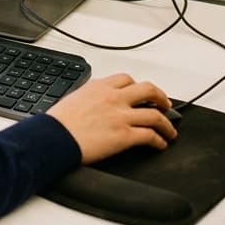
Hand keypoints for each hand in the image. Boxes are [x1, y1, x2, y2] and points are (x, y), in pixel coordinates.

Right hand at [47, 73, 177, 163]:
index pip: (126, 79)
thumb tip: (95, 101)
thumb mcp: (74, 98)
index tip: (142, 92)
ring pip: (155, 115)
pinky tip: (160, 144)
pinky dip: (159, 141)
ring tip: (169, 130)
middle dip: (161, 97)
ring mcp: (121, 116)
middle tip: (165, 104)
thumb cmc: (59, 121)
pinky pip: (150, 136)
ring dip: (166, 124)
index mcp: (99, 87)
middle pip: (147, 90)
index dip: (138, 86)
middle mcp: (113, 98)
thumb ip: (90, 96)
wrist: (55, 136)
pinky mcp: (125, 135)